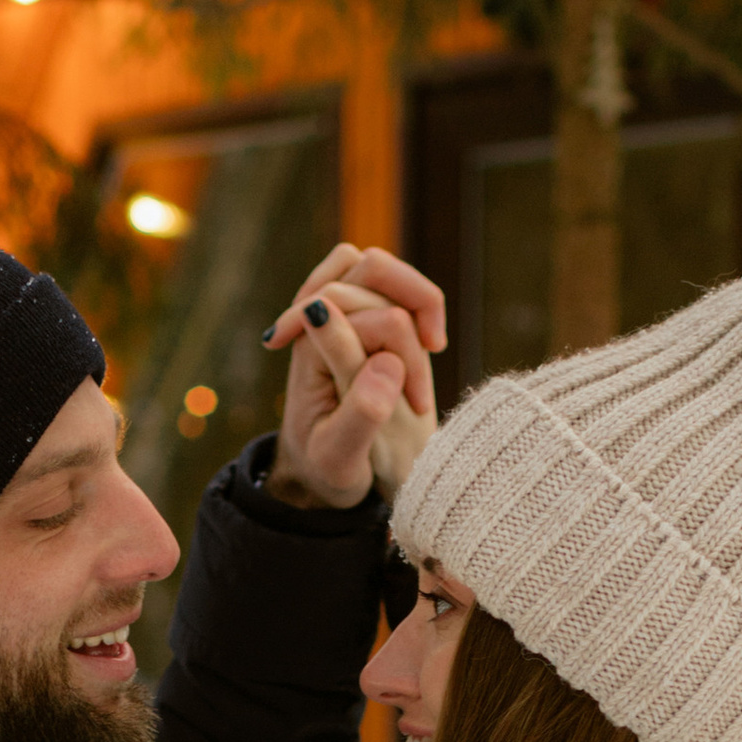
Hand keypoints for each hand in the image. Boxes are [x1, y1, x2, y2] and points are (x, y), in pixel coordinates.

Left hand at [265, 244, 444, 506]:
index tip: (417, 404)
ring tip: (433, 344)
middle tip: (434, 355)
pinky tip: (428, 342)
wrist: (320, 475)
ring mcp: (340, 315)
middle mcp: (319, 322)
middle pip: (371, 267)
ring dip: (417, 301)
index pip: (361, 311)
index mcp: (308, 349)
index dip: (400, 349)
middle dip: (412, 310)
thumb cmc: (328, 469)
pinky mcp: (361, 319)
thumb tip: (389, 361)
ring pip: (380, 268)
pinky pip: (389, 283)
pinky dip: (418, 303)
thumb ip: (361, 410)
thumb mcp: (339, 455)